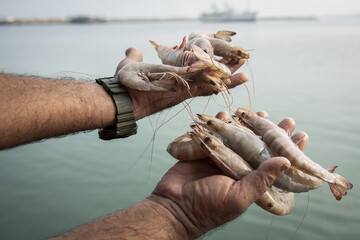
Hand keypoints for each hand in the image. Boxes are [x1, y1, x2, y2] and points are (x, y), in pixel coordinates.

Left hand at [114, 48, 248, 119]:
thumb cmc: (124, 84)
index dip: (209, 65)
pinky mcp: (184, 92)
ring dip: (229, 74)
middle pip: (209, 76)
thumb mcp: (129, 65)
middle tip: (243, 60)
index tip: (220, 56)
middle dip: (226, 69)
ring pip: (212, 81)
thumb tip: (132, 50)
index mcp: (174, 77)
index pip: (195, 71)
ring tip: (246, 67)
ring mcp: (185, 88)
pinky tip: (240, 77)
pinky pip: (207, 87)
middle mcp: (183, 85)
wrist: (120, 98)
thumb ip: (134, 57)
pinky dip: (223, 82)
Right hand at [148, 111, 308, 238]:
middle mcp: (238, 167)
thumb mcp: (239, 196)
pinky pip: (215, 133)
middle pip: (259, 146)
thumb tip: (287, 162)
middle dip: (272, 132)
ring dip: (248, 124)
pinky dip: (221, 122)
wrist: (175, 205)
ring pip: (238, 136)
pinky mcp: (204, 150)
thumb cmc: (208, 207)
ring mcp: (221, 157)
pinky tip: (228, 114)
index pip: (274, 163)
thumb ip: (261, 179)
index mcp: (249, 180)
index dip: (288, 150)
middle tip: (287, 120)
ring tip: (261, 112)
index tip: (302, 135)